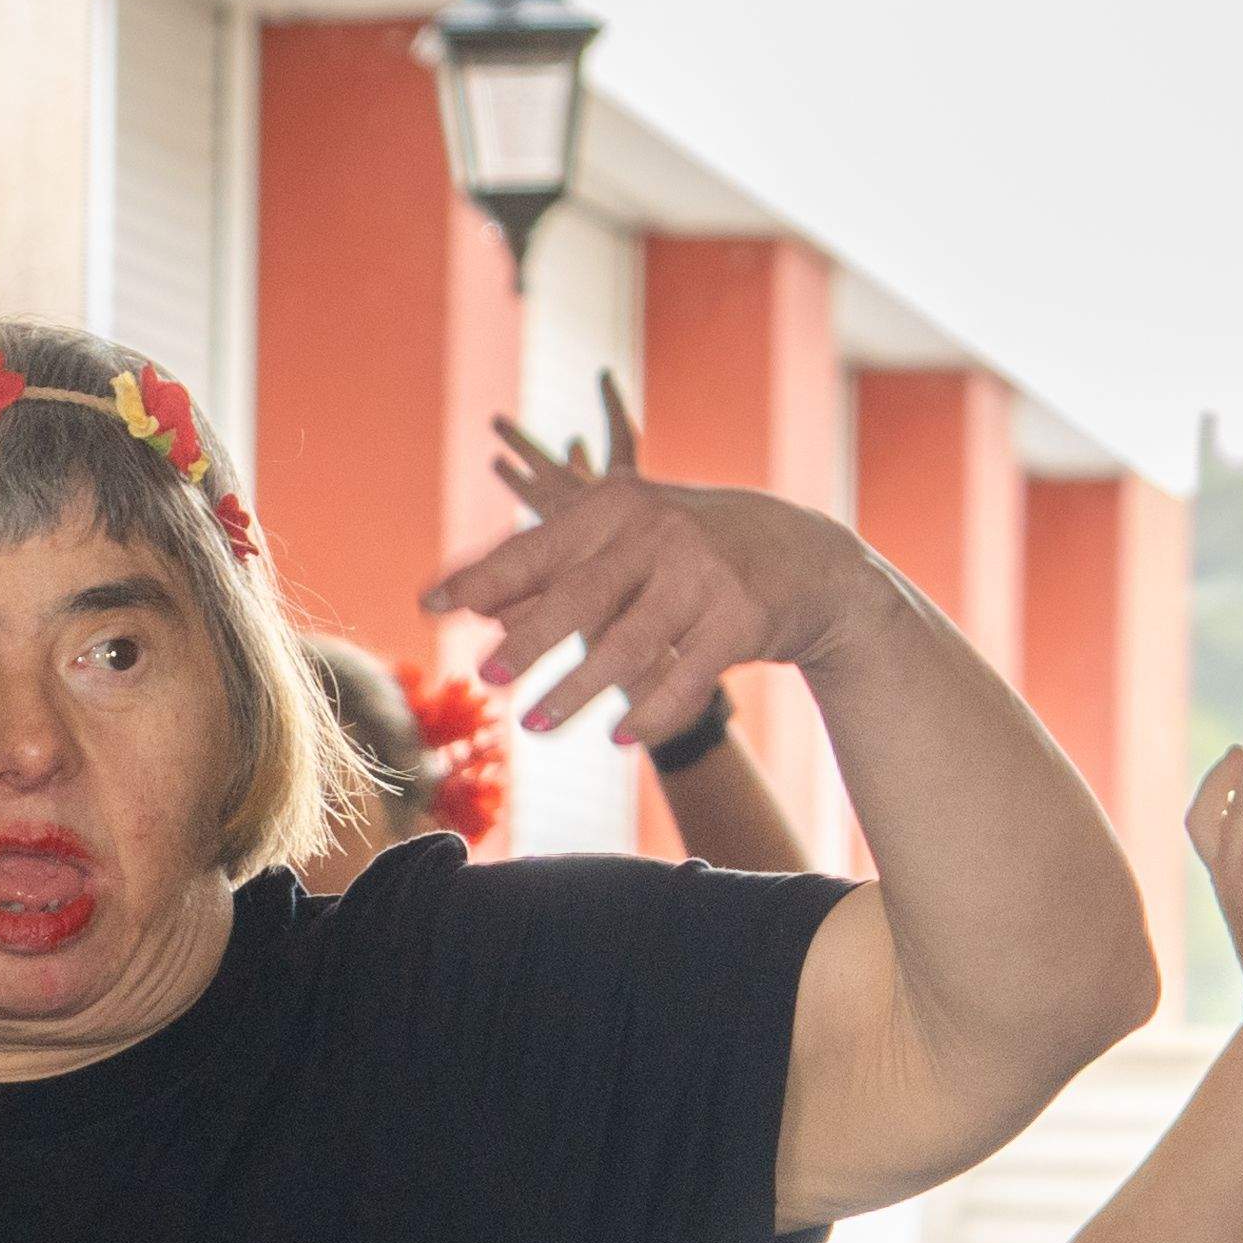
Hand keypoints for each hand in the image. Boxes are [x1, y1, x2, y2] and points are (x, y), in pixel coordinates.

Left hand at [426, 383, 906, 745]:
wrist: (809, 561)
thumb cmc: (694, 554)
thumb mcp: (632, 541)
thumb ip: (562, 566)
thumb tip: (480, 607)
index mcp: (621, 503)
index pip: (540, 546)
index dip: (484, 577)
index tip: (433, 606)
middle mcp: (662, 531)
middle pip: (580, 596)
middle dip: (528, 642)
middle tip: (485, 678)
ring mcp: (705, 574)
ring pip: (630, 646)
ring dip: (578, 692)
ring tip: (536, 726)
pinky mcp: (743, 618)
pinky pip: (687, 678)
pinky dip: (652, 714)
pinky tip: (620, 739)